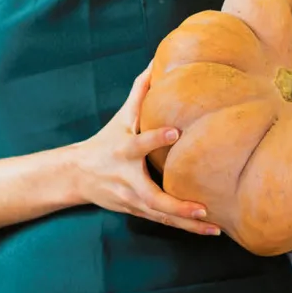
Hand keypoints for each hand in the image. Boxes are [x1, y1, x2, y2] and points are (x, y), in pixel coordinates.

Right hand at [68, 65, 220, 235]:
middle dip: (177, 206)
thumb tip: (156, 61)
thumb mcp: (120, 117)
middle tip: (202, 209)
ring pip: (162, 217)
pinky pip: (165, 222)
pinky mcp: (139, 212)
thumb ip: (140, 91)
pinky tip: (210, 231)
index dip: (156, 138)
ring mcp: (133, 200)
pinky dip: (186, 228)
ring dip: (188, 224)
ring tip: (215, 228)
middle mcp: (128, 180)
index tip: (176, 132)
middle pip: (152, 197)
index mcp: (123, 151)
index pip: (140, 144)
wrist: (77, 176)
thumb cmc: (106, 140)